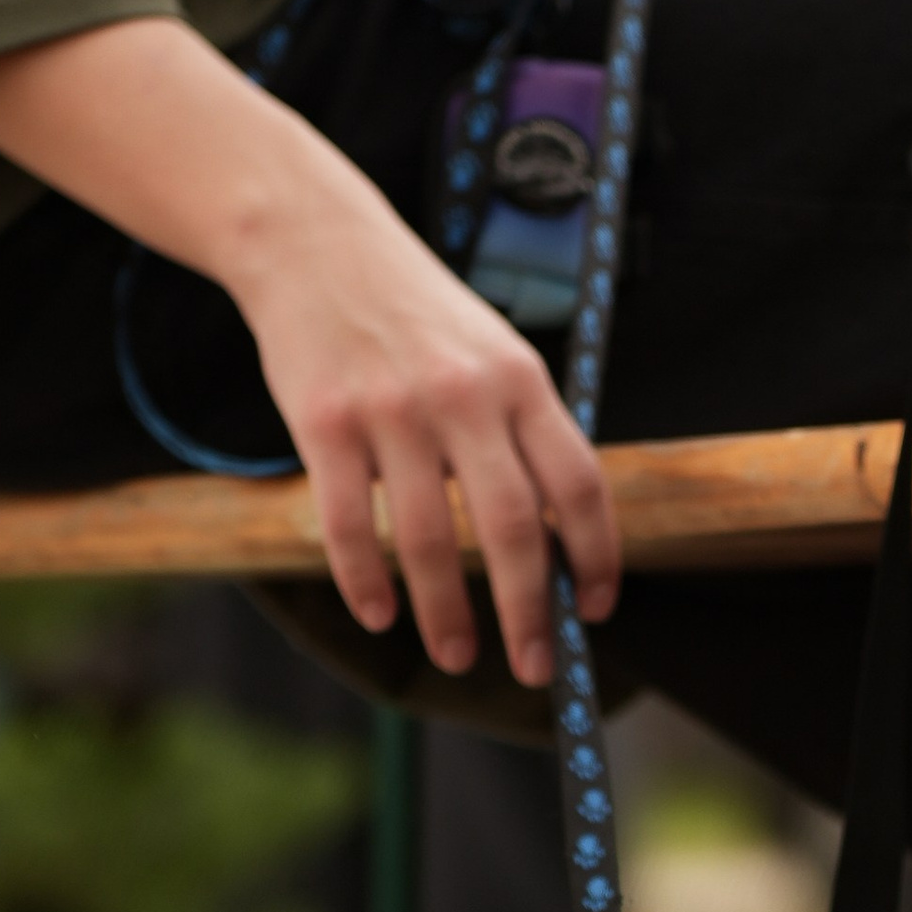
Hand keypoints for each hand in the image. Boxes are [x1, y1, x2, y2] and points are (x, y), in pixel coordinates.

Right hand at [230, 155, 618, 673]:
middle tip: (533, 668)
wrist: (314, 242)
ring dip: (447, 613)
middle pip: (513, 527)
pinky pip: (348, 524)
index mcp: (521, 380)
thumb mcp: (492, 350)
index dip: (596, 556)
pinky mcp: (324, 422)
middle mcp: (464, 396)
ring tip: (456, 653)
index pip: (580, 485)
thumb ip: (524, 429)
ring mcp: (392, 410)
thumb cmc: (414, 312)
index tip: (594, 609)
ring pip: (431, 540)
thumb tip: (558, 539)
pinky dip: (366, 582)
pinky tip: (379, 614)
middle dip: (529, 612)